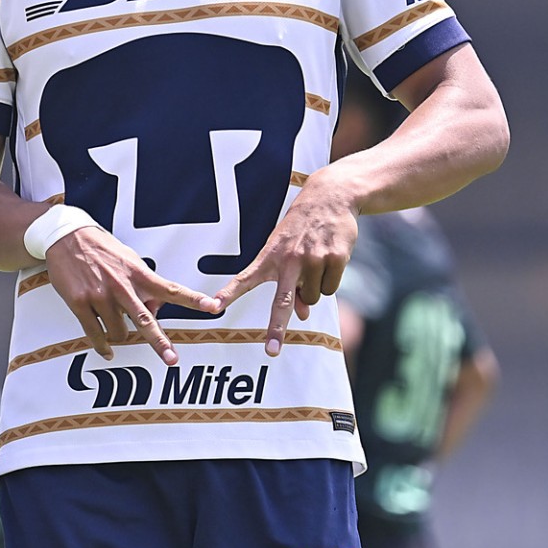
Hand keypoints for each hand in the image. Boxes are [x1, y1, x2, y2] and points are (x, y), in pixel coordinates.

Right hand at [45, 226, 218, 365]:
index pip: (171, 289)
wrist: (66, 237)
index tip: (212, 307)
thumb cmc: (101, 248)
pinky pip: (95, 334)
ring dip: (121, 335)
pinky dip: (103, 346)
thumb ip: (144, 284)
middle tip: (172, 359)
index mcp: (138, 273)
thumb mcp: (129, 260)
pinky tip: (107, 351)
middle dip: (160, 342)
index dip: (193, 300)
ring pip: (119, 332)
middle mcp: (121, 286)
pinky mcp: (80, 304)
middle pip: (145, 320)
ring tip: (115, 326)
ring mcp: (99, 296)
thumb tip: (155, 308)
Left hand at [210, 169, 360, 356]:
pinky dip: (330, 281)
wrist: (329, 197)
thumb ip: (290, 286)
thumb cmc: (301, 229)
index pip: (244, 278)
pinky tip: (330, 258)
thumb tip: (303, 315)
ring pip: (312, 298)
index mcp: (269, 256)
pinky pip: (330, 288)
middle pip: (281, 300)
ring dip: (314, 289)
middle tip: (271, 351)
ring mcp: (312, 258)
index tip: (212, 307)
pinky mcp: (335, 258)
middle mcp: (289, 258)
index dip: (228, 294)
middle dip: (276, 328)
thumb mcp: (288, 252)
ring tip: (315, 262)